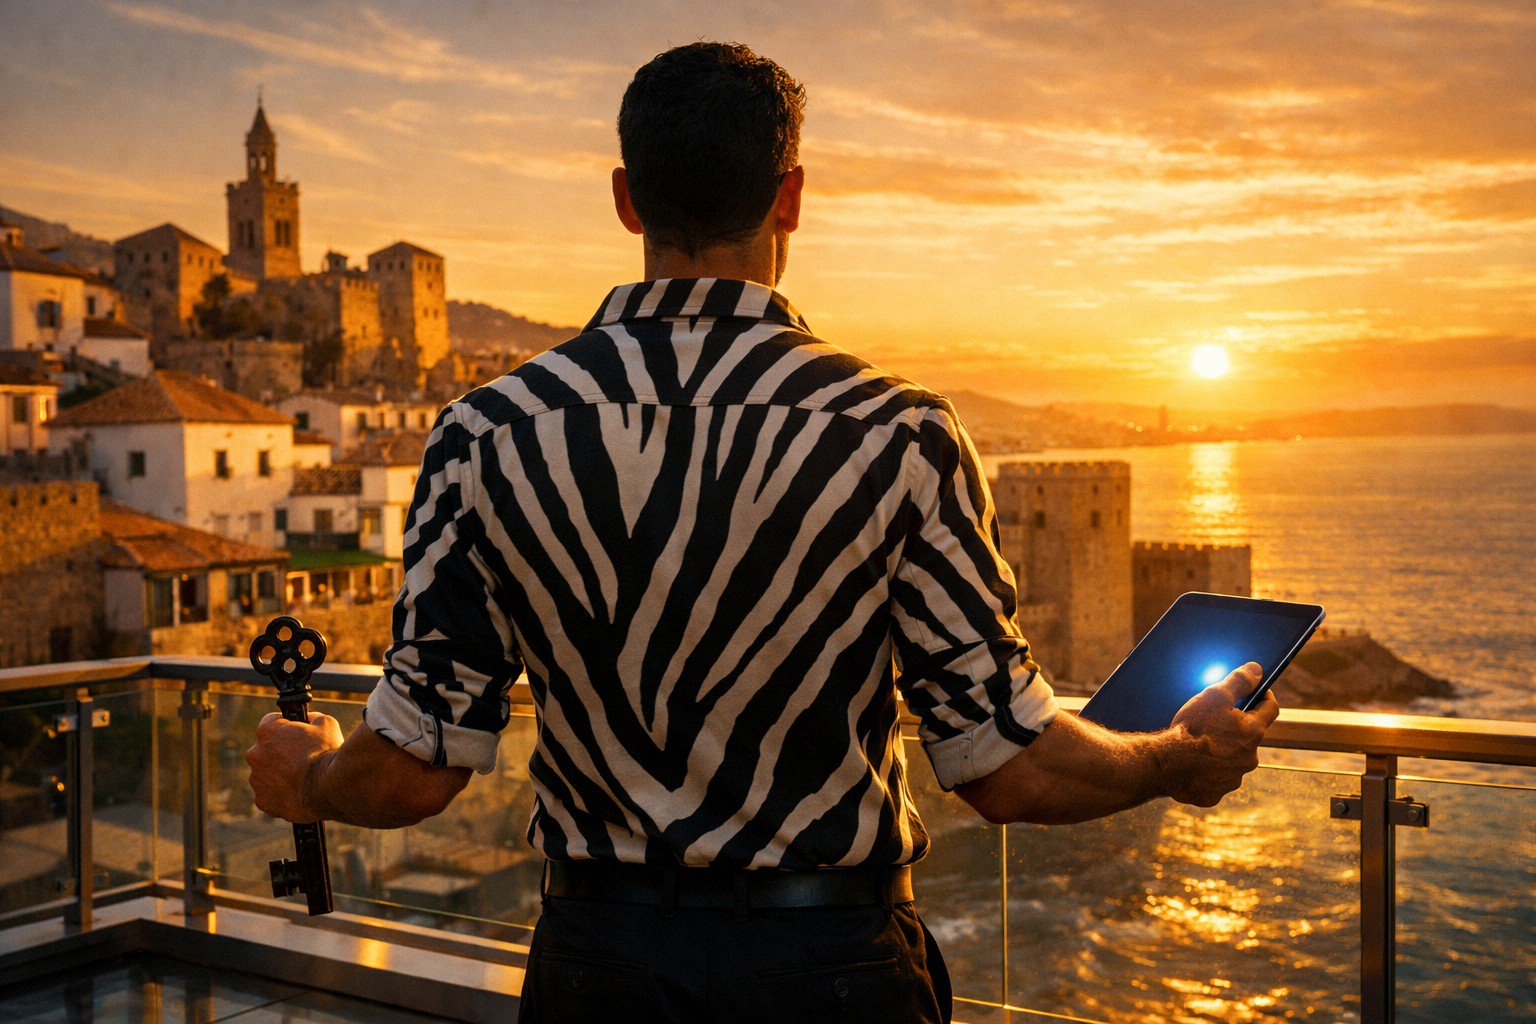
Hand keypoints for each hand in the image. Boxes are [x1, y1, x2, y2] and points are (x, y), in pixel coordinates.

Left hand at [245, 712, 343, 822]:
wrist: (328, 787)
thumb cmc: (327, 752)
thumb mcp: (326, 723)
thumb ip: (313, 718)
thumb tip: (310, 720)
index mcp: (267, 730)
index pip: (272, 722)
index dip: (286, 726)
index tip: (297, 732)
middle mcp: (255, 753)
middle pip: (266, 749)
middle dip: (281, 752)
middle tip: (302, 758)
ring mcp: (256, 779)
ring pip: (267, 773)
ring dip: (280, 773)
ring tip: (303, 778)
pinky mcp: (262, 800)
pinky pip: (270, 795)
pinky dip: (281, 794)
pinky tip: (299, 792)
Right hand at [1164, 663, 1279, 807]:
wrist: (1165, 764)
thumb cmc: (1190, 728)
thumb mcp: (1214, 696)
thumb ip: (1238, 682)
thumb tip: (1257, 670)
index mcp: (1252, 732)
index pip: (1270, 708)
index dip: (1264, 695)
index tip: (1256, 690)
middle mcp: (1249, 758)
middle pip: (1248, 737)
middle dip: (1235, 728)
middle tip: (1213, 720)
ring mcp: (1232, 778)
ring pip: (1232, 760)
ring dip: (1221, 751)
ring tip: (1197, 744)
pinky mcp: (1214, 794)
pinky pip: (1214, 779)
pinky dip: (1206, 771)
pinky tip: (1191, 764)